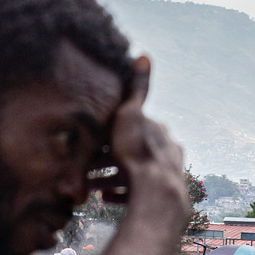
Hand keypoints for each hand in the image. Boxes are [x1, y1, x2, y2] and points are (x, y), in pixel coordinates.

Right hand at [104, 56, 185, 212]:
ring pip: (134, 173)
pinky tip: (106, 198)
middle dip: (111, 158)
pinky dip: (121, 194)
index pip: (136, 129)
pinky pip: (136, 194)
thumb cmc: (138, 152)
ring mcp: (165, 176)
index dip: (114, 134)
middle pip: (134, 152)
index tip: (96, 142)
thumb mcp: (131, 114)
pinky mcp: (159, 198)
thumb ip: (137, 89)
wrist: (154, 195)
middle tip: (87, 167)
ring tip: (92, 186)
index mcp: (161, 134)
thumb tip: (145, 55)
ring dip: (112, 177)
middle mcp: (167, 153)